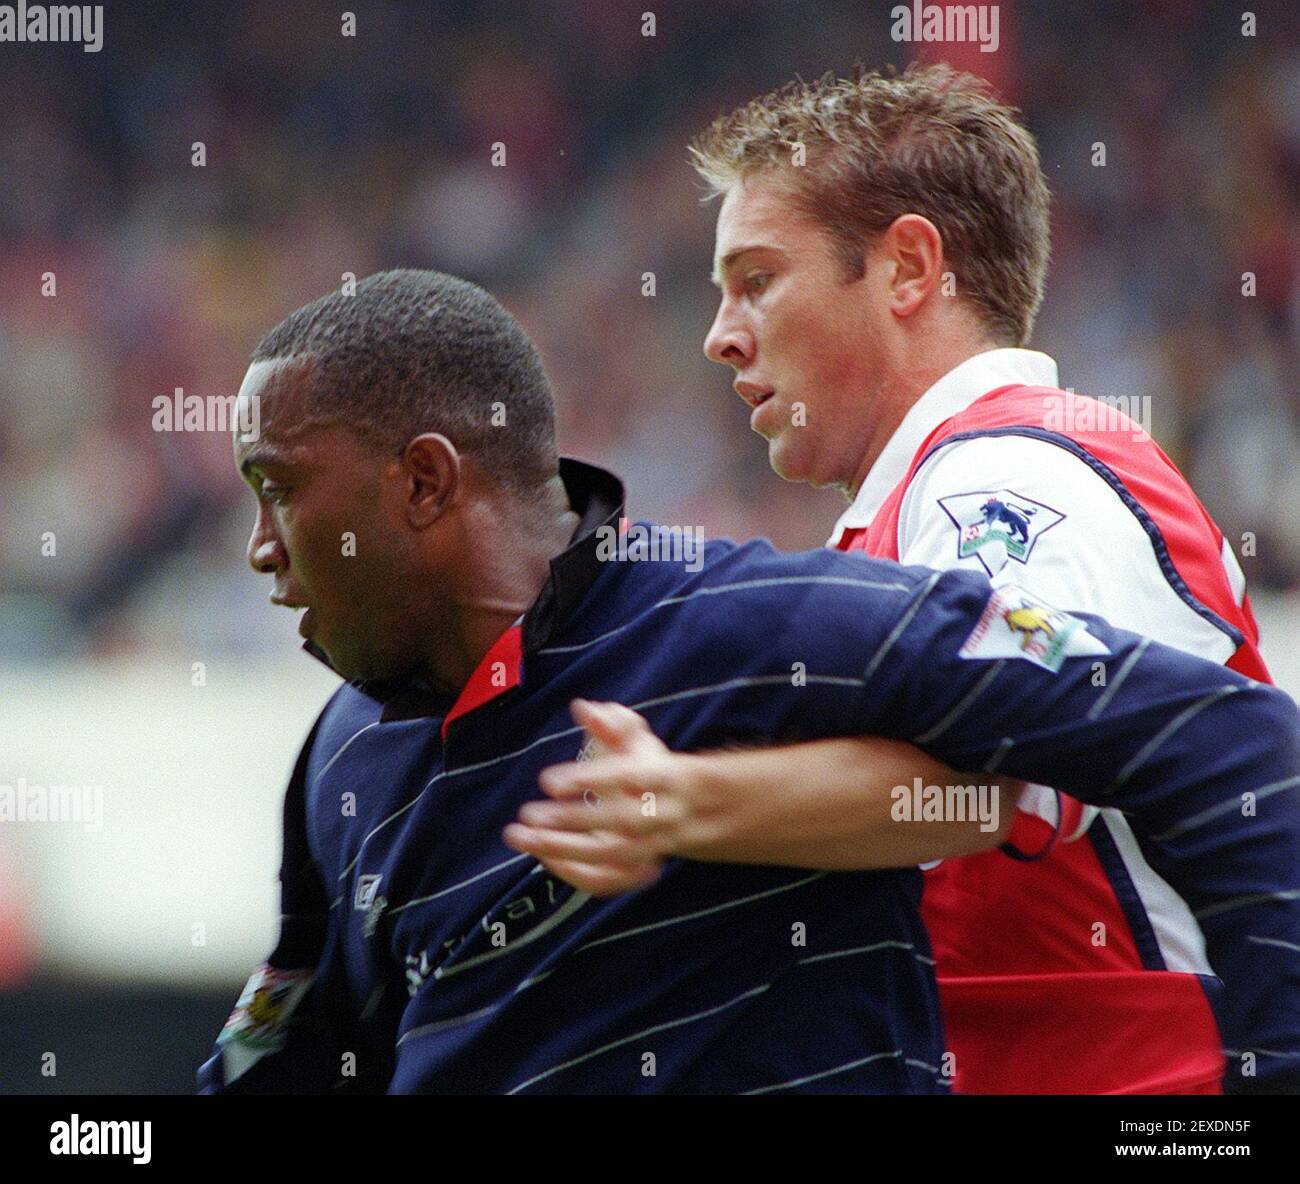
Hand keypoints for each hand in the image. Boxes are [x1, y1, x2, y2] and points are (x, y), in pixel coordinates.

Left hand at [503, 699, 705, 895]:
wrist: (695, 813)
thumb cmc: (652, 768)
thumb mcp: (638, 740)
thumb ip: (612, 721)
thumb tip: (582, 708)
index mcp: (665, 774)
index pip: (628, 775)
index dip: (589, 779)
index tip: (548, 781)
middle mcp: (664, 814)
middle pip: (620, 821)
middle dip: (571, 819)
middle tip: (527, 813)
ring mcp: (653, 847)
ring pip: (610, 856)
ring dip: (562, 849)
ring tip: (520, 836)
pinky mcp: (639, 870)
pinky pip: (607, 881)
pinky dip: (572, 872)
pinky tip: (541, 855)